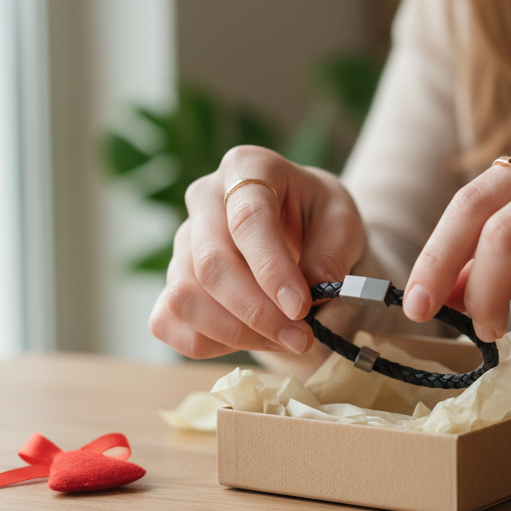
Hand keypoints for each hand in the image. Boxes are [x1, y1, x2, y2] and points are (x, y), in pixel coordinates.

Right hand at [149, 146, 364, 357]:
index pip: (248, 220)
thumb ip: (331, 253)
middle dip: (257, 311)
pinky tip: (251, 340)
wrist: (299, 227)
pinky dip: (209, 342)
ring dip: (237, 332)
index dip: (272, 269)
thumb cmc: (317, 217)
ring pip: (185, 298)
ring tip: (285, 339)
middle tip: (301, 336)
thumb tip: (311, 290)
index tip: (301, 307)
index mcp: (247, 168)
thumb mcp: (342, 221)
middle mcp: (204, 199)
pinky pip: (168, 322)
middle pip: (211, 264)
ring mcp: (181, 242)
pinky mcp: (172, 281)